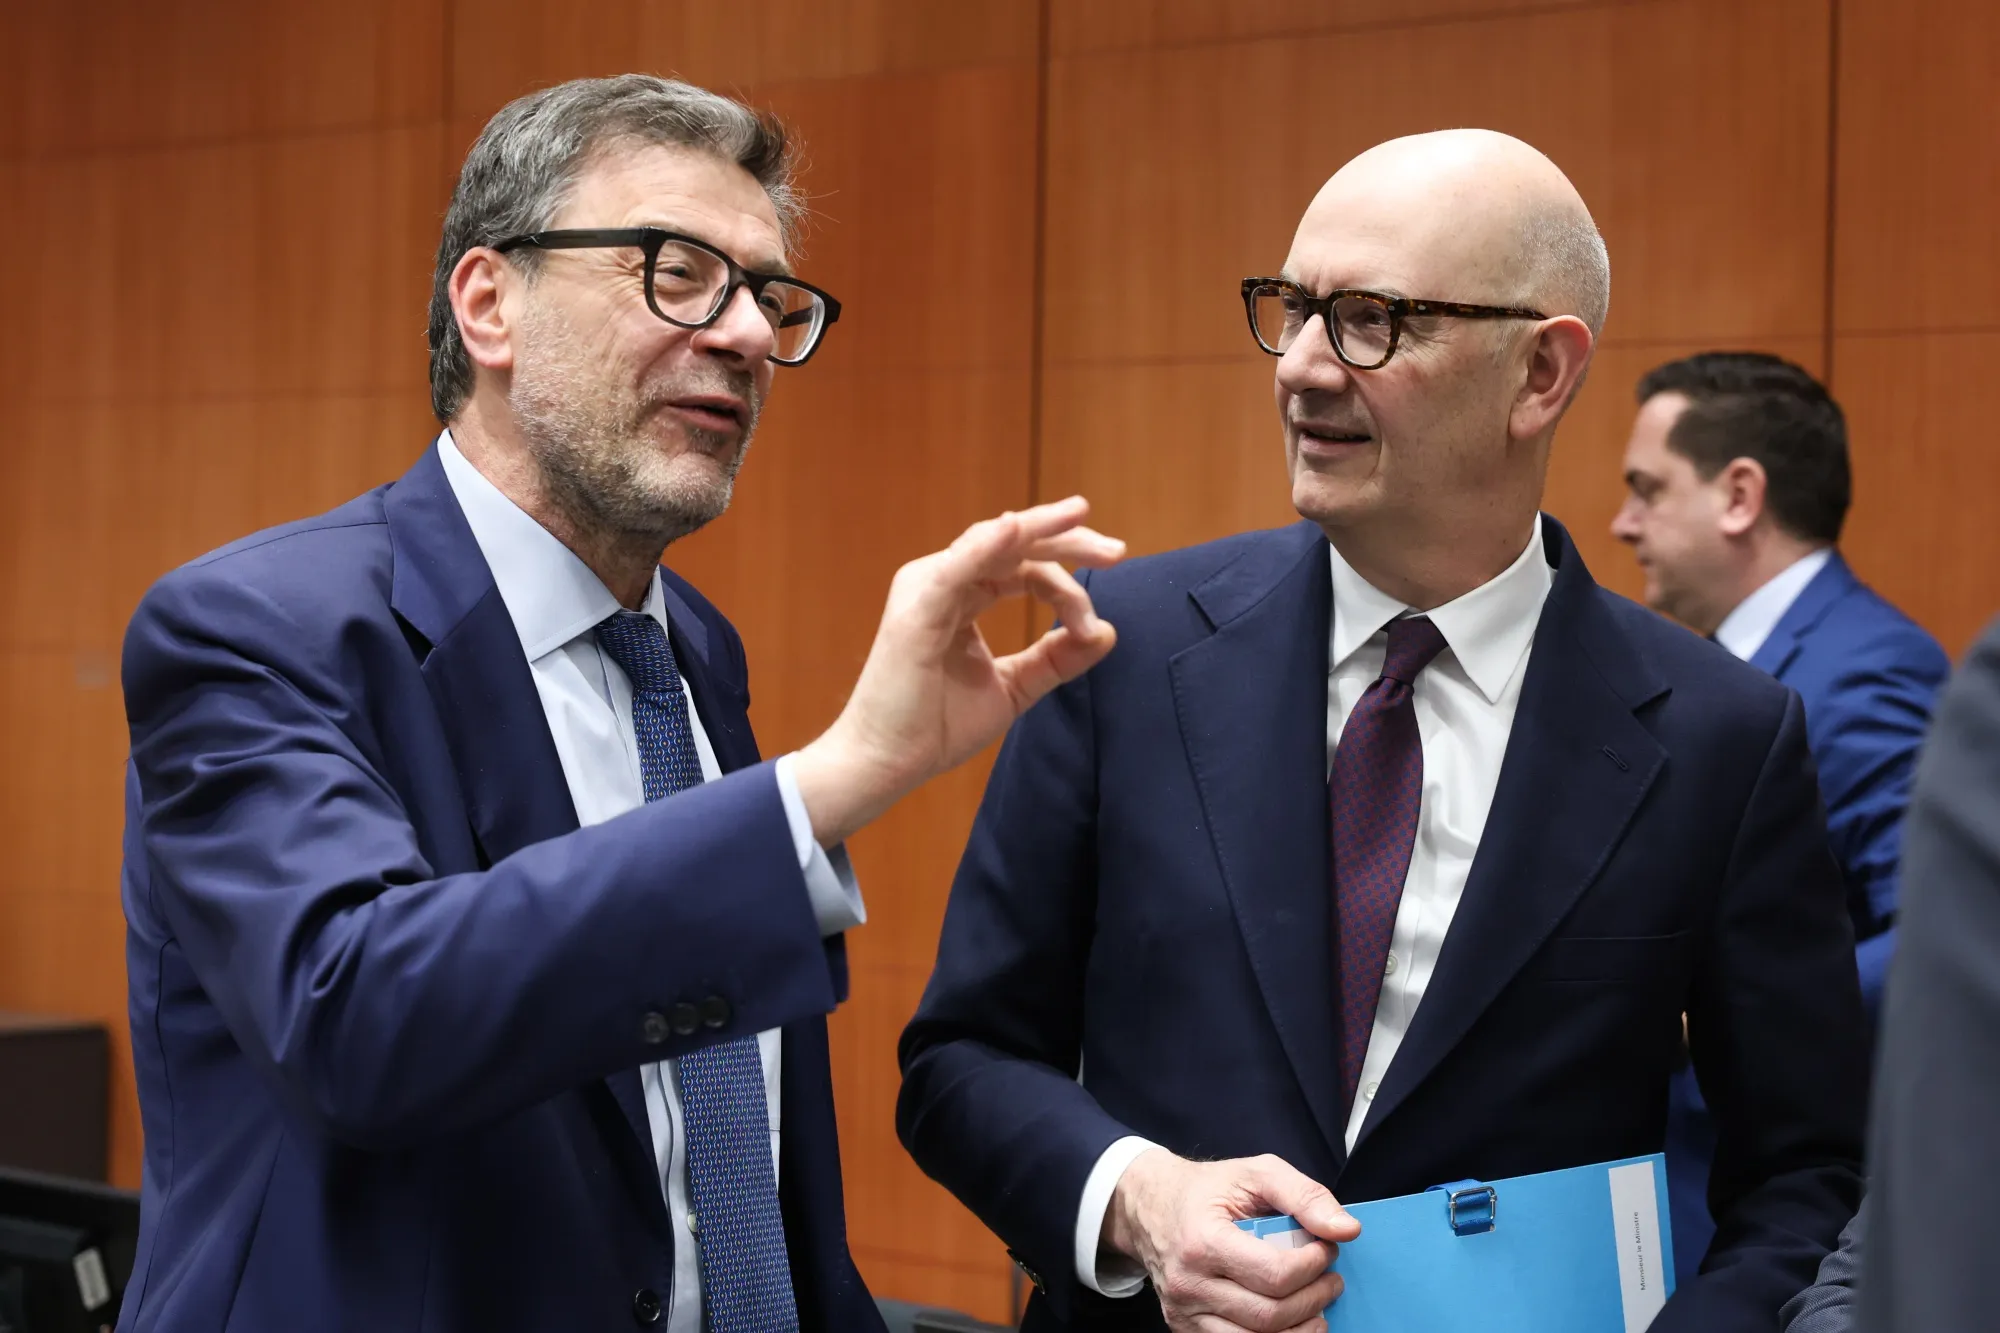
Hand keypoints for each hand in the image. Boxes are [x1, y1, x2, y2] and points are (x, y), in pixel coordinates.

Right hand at [791, 497, 1123, 844]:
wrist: (888, 762)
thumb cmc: (936, 726)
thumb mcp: (1014, 688)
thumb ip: (1055, 660)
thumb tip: (1106, 632)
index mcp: (963, 596)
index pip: (1024, 568)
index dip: (1068, 588)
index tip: (1093, 627)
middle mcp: (944, 580)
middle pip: (1014, 543)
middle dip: (1068, 540)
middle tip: (1116, 551)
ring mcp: (928, 585)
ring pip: (995, 542)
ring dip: (1043, 532)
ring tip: (1085, 524)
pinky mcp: (918, 602)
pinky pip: (960, 562)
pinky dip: (991, 543)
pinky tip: (1020, 528)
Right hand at [1104, 1149, 1358, 1332]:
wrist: (1148, 1208)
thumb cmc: (1207, 1190)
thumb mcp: (1256, 1173)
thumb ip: (1305, 1196)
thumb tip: (1347, 1229)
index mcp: (1203, 1241)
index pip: (1274, 1275)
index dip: (1313, 1266)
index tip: (1327, 1248)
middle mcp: (1188, 1283)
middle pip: (1269, 1315)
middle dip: (1314, 1300)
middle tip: (1331, 1279)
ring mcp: (1183, 1312)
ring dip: (1300, 1328)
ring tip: (1317, 1304)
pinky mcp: (1184, 1329)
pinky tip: (1291, 1321)